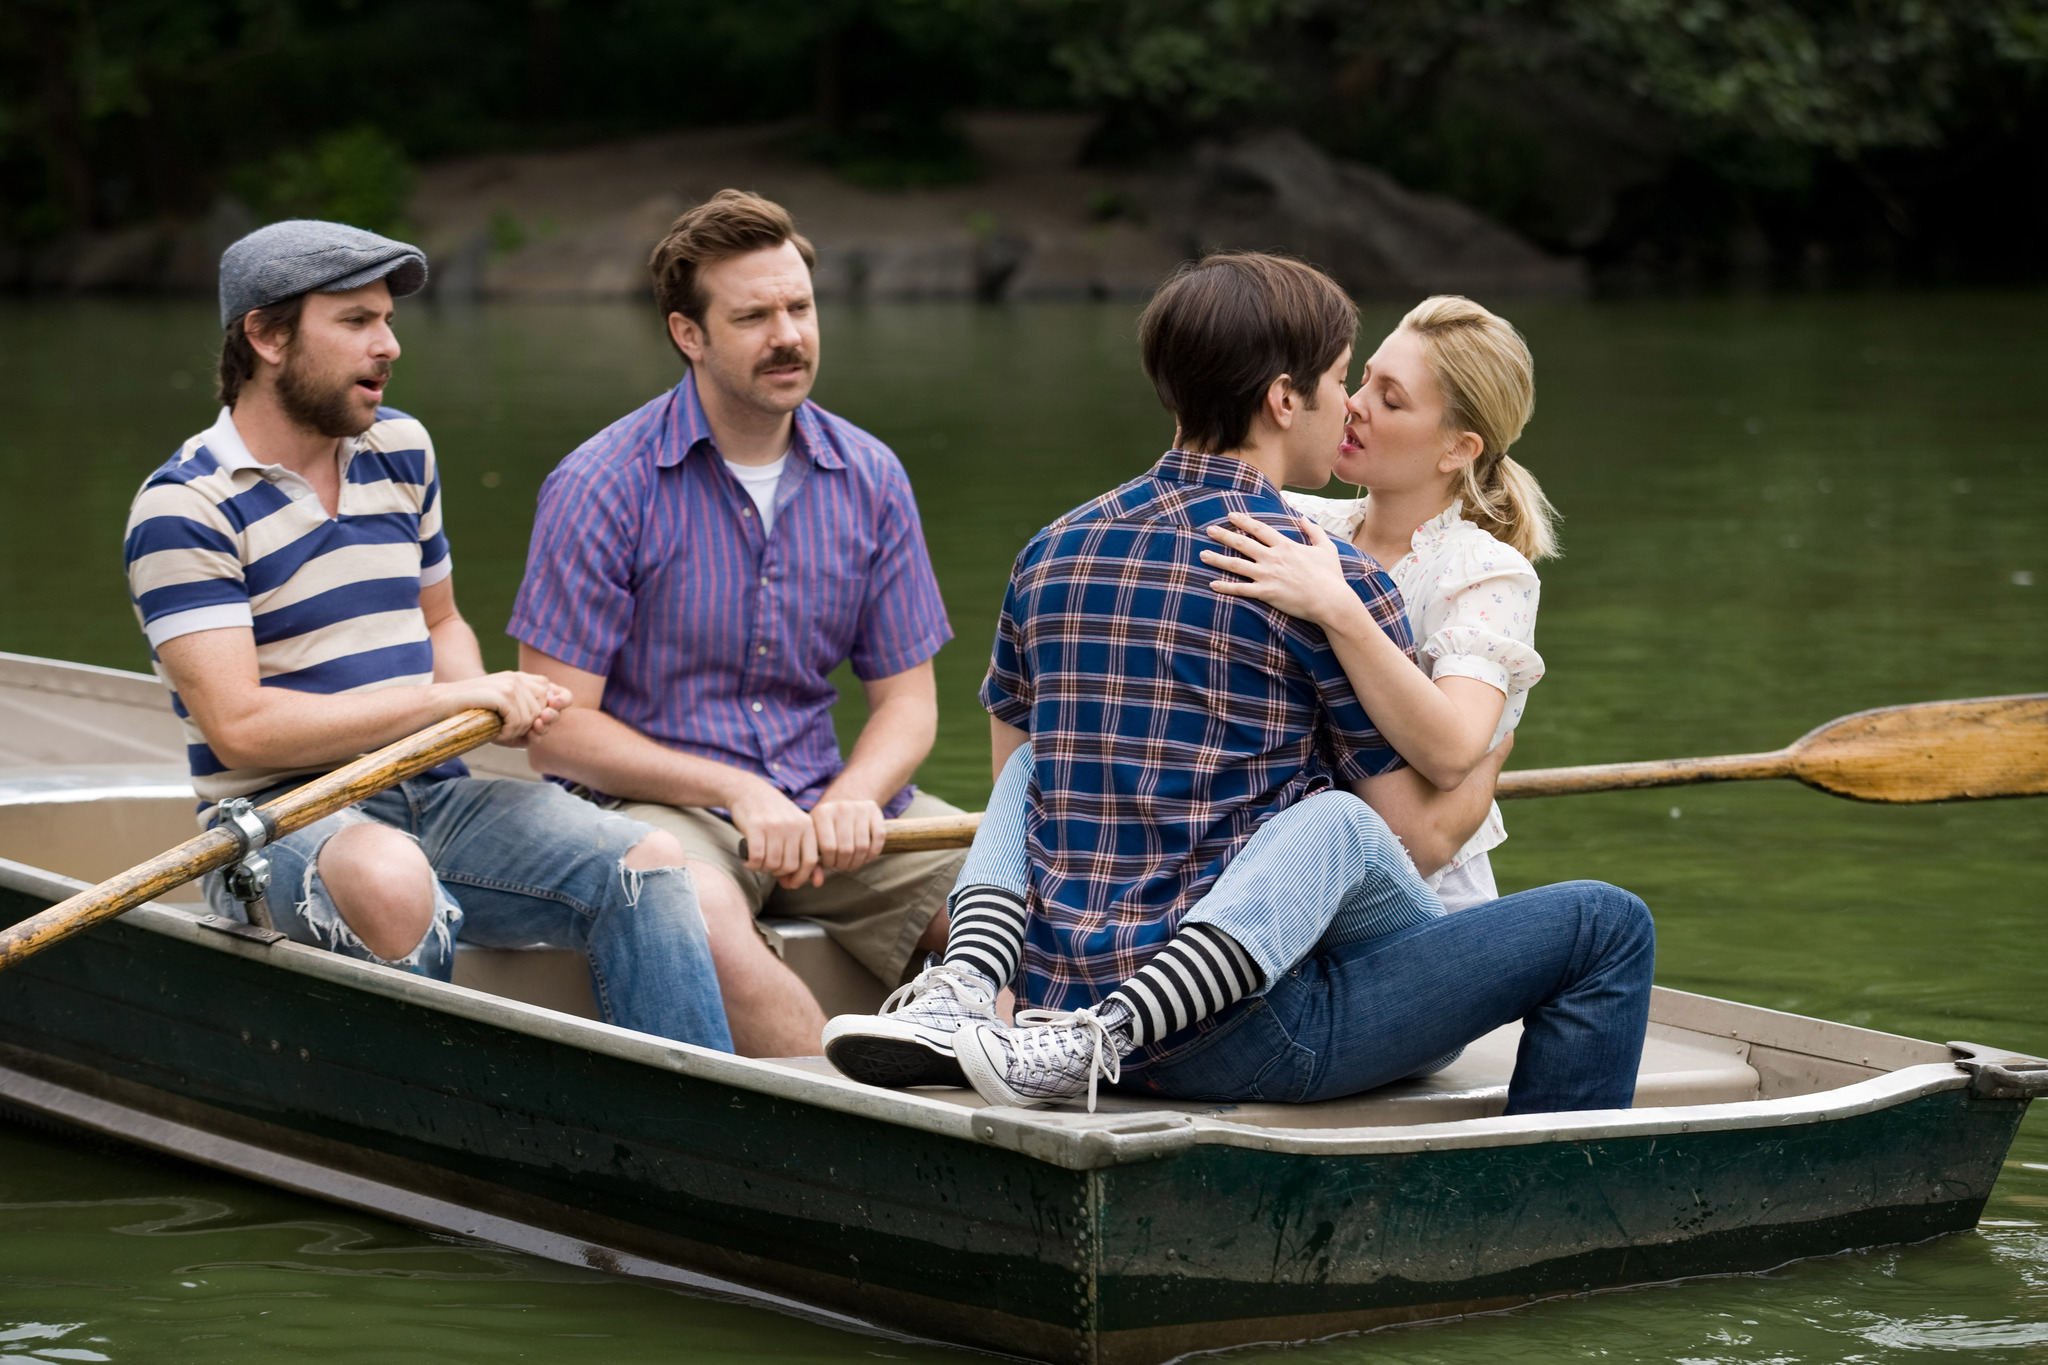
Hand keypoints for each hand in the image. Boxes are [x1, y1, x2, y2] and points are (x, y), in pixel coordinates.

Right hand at [445, 672, 568, 744]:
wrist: (443, 705)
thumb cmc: (476, 715)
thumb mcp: (507, 717)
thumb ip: (531, 720)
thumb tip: (547, 721)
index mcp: (523, 680)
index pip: (559, 692)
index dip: (559, 706)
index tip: (545, 720)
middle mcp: (520, 678)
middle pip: (545, 711)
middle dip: (531, 727)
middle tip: (511, 731)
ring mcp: (512, 683)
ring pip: (532, 718)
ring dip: (516, 732)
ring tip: (499, 730)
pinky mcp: (502, 693)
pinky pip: (518, 721)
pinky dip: (508, 733)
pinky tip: (496, 732)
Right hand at [729, 777, 819, 888]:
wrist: (749, 791)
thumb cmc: (773, 814)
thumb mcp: (794, 827)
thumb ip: (805, 853)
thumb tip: (815, 883)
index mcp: (807, 825)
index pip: (810, 861)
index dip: (801, 877)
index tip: (791, 884)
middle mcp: (794, 825)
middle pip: (790, 866)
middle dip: (778, 873)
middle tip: (769, 868)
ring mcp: (775, 826)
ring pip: (773, 864)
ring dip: (763, 869)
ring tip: (758, 863)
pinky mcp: (756, 827)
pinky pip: (757, 858)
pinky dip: (752, 865)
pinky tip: (748, 862)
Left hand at [811, 797, 886, 874]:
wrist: (844, 799)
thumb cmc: (826, 825)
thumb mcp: (815, 837)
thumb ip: (812, 861)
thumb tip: (817, 882)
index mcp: (822, 813)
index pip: (828, 848)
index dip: (829, 863)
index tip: (829, 865)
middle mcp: (840, 808)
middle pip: (846, 849)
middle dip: (844, 864)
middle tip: (841, 866)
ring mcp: (859, 807)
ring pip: (863, 846)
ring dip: (858, 861)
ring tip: (852, 864)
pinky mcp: (874, 810)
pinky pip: (878, 837)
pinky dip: (873, 853)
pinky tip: (866, 857)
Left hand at [1200, 512, 1356, 625]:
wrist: (1331, 600)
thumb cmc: (1330, 576)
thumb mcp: (1326, 548)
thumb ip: (1314, 530)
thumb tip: (1303, 517)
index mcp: (1285, 546)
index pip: (1259, 529)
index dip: (1243, 521)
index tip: (1230, 515)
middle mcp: (1273, 558)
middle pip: (1243, 543)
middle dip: (1224, 535)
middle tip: (1209, 530)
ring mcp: (1268, 575)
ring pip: (1237, 565)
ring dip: (1218, 559)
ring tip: (1202, 555)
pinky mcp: (1266, 593)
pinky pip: (1241, 589)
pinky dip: (1225, 587)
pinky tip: (1212, 584)